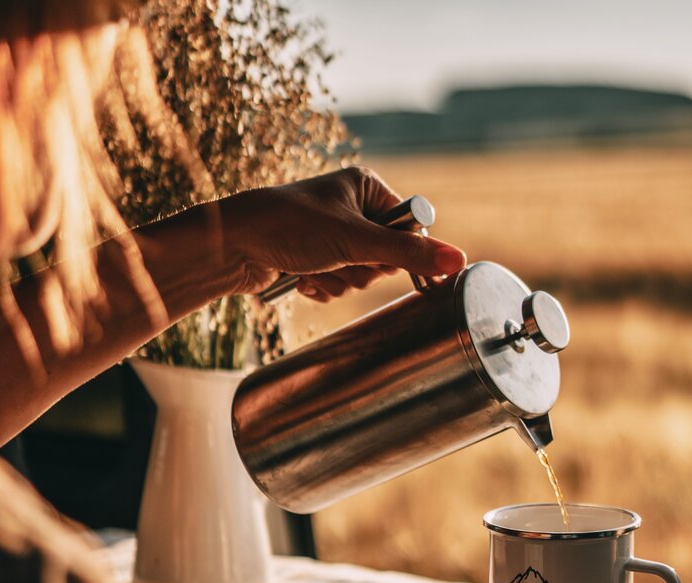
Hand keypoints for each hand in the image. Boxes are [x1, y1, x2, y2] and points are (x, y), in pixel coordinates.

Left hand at [219, 166, 466, 300]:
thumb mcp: (358, 240)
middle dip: (363, 269)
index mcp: (366, 187)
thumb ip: (410, 253)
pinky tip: (301, 276)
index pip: (410, 228)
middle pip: (387, 257)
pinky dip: (322, 287)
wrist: (231, 245)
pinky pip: (337, 284)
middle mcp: (351, 208)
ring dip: (340, 281)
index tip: (376, 256)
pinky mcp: (313, 259)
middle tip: (339, 260)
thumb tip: (459, 259)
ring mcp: (332, 235)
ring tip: (313, 267)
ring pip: (361, 276)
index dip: (397, 251)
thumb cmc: (291, 226)